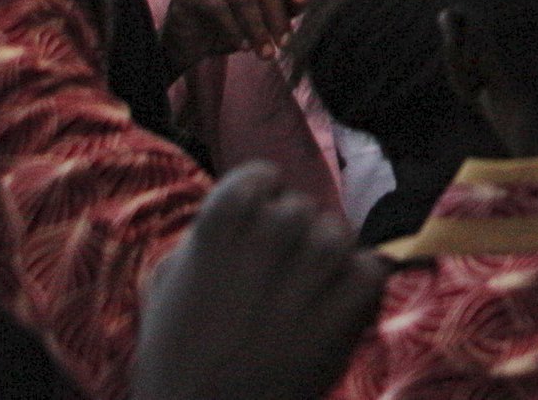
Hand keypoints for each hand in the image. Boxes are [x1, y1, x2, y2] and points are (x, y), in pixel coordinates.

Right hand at [132, 163, 389, 399]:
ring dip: (325, 265)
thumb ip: (203, 240)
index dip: (260, 206)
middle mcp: (272, 230)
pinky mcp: (352, 299)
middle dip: (292, 241)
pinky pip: (372, 269)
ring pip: (338, 235)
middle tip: (274, 286)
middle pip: (302, 208)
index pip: (261, 175)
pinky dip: (358, 291)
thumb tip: (241, 217)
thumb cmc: (176, 361)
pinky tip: (329, 318)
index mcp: (221, 220)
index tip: (254, 235)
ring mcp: (316, 263)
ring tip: (298, 306)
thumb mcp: (165, 285)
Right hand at [157, 0, 309, 68]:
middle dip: (276, 16)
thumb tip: (308, 1)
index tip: (306, 3)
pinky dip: (233, 30)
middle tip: (284, 43)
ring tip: (265, 53)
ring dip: (257, 28)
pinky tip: (242, 47)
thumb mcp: (262, 18)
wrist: (188, 44)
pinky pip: (218, 8)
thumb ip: (284, 7)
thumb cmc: (230, 27)